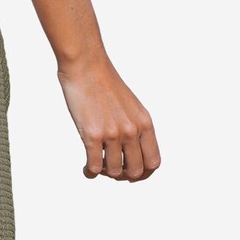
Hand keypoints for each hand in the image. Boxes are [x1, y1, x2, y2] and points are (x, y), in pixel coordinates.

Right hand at [57, 55, 160, 180]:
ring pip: (113, 171)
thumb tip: (131, 152)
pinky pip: (94, 166)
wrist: (85, 65)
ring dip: (105, 172)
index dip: (143, 172)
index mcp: (144, 123)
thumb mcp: (130, 105)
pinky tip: (87, 168)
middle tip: (112, 168)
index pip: (153, 161)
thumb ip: (135, 126)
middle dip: (123, 174)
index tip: (131, 170)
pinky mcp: (92, 134)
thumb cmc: (104, 82)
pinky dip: (90, 171)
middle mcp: (131, 130)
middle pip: (135, 171)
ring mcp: (112, 133)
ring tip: (98, 166)